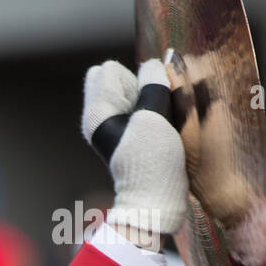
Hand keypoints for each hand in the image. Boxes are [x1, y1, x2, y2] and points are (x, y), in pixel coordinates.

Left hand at [82, 58, 188, 246]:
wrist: (155, 200)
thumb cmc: (150, 162)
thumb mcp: (152, 118)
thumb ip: (152, 86)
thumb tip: (152, 64)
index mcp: (96, 112)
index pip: (107, 71)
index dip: (133, 76)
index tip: (146, 99)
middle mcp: (102, 118)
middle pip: (119, 80)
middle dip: (140, 82)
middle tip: (154, 108)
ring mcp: (118, 128)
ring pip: (134, 94)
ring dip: (152, 96)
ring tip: (163, 118)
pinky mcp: (134, 137)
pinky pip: (144, 109)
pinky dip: (157, 109)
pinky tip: (168, 124)